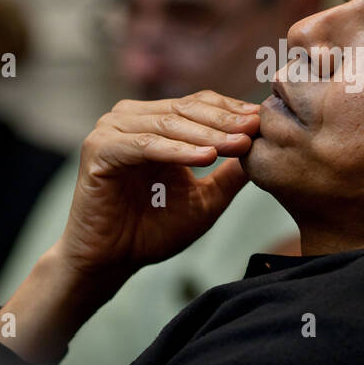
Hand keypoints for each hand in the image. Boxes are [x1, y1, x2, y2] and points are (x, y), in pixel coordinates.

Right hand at [53, 90, 261, 287]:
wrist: (112, 260)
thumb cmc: (154, 230)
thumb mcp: (205, 199)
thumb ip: (230, 174)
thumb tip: (265, 151)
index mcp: (155, 122)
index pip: (199, 104)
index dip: (232, 111)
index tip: (263, 121)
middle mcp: (131, 118)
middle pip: (186, 108)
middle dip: (224, 120)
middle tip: (254, 128)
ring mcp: (112, 130)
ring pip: (169, 124)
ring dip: (206, 134)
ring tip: (238, 144)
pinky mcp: (99, 148)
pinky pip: (145, 145)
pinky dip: (177, 151)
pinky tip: (205, 158)